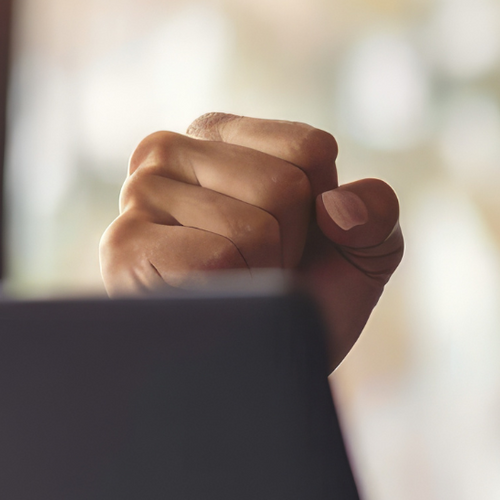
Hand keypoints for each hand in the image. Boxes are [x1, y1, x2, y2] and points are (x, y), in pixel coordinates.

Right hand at [100, 114, 402, 369]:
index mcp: (224, 133)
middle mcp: (170, 150)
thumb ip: (377, 212)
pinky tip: (208, 296)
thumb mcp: (366, 249)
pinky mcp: (122, 247)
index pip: (311, 148)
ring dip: (262, 270)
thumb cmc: (306, 294)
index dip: (322, 204)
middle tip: (262, 266)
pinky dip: (232, 289)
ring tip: (235, 281)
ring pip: (252, 225)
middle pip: (283, 185)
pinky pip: (216, 256)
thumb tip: (338, 209)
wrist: (261, 366)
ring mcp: (139, 195)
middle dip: (291, 241)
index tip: (297, 233)